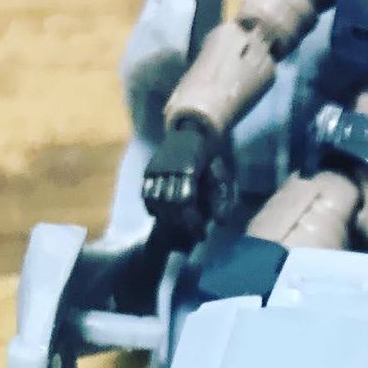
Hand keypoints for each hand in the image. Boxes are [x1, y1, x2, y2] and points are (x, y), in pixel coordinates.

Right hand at [141, 120, 235, 241]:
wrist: (190, 132)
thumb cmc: (208, 159)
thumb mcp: (218, 177)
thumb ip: (219, 199)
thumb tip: (221, 223)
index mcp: (189, 168)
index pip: (186, 201)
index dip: (193, 221)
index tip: (202, 235)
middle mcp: (170, 168)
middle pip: (170, 203)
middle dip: (182, 224)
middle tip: (192, 235)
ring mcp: (156, 168)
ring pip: (156, 200)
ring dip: (166, 218)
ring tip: (178, 228)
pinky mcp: (148, 170)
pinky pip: (145, 193)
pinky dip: (152, 207)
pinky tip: (161, 216)